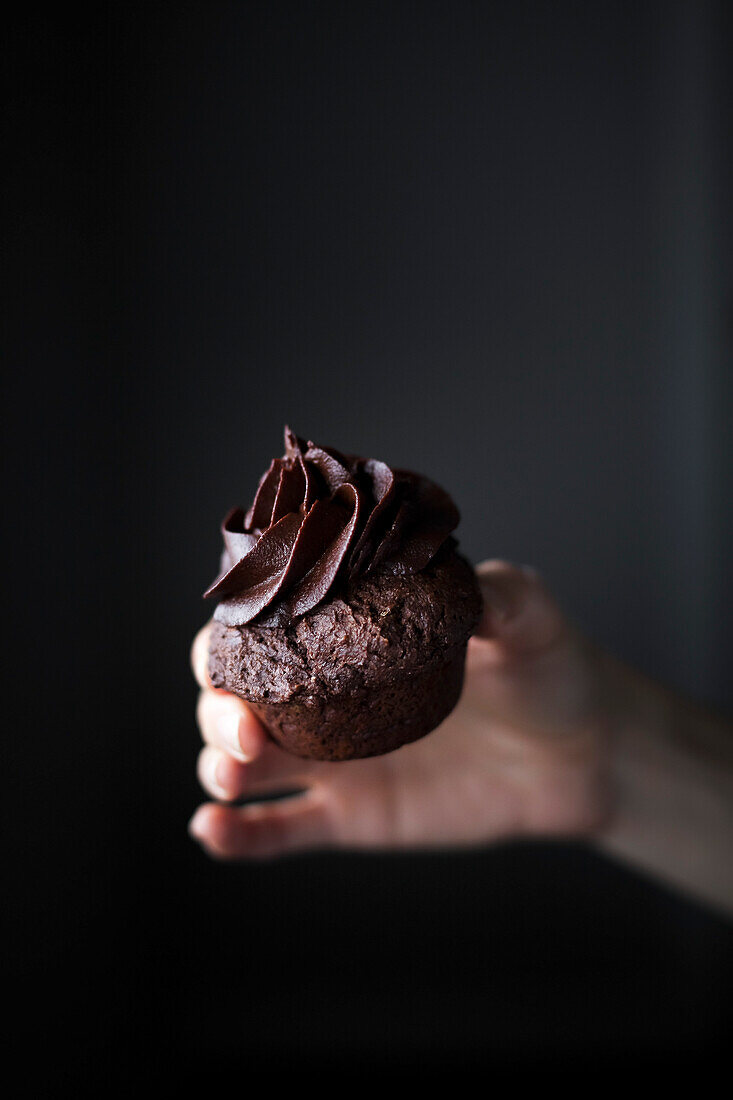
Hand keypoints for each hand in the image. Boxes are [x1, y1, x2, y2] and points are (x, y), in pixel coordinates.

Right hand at [189, 561, 611, 859]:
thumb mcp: (528, 617)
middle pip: (234, 696)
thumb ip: (493, 594)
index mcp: (350, 635)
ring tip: (232, 778)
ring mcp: (335, 759)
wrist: (584, 753)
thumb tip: (450, 575)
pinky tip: (213, 831)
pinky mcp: (352, 818)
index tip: (232, 644)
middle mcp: (327, 695)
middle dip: (217, 709)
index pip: (269, 625)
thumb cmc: (548, 667)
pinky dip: (238, 836)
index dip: (234, 633)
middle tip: (242, 728)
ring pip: (244, 764)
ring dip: (217, 769)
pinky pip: (281, 829)